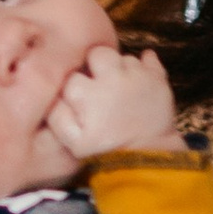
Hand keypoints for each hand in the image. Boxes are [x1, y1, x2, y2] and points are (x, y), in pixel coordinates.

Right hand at [47, 41, 178, 161]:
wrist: (145, 159)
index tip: (81, 98)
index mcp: (86, 91)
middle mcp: (111, 76)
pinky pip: (149, 58)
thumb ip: (56, 114)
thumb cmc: (104, 151)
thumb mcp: (71, 141)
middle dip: (96, 66)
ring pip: (122, 57)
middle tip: (100, 86)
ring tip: (120, 87)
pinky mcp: (157, 78)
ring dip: (120, 68)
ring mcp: (136, 75)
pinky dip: (145, 63)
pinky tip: (139, 75)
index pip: (72, 75)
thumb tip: (55, 94)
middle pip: (98, 53)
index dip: (75, 86)